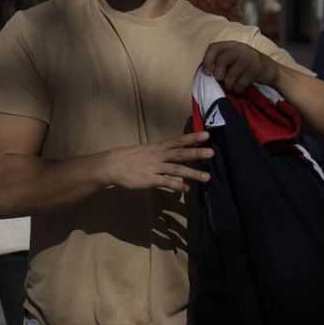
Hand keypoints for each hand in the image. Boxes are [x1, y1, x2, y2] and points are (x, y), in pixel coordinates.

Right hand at [98, 132, 213, 193]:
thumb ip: (160, 152)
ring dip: (192, 173)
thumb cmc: (129, 158)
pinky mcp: (149, 180)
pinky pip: (165, 182)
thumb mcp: (146, 150)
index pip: (177, 140)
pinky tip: (186, 189)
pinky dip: (176, 186)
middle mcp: (158, 155)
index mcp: (157, 147)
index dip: (192, 138)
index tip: (206, 135)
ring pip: (176, 169)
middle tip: (211, 153)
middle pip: (179, 153)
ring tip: (206, 177)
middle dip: (196, 153)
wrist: (111, 165)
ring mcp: (154, 168)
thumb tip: (174, 153)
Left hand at [202, 40, 280, 95]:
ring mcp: (250, 56)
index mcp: (232, 45)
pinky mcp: (257, 67)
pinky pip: (241, 82)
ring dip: (229, 85)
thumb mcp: (233, 61)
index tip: (207, 73)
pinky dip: (238, 89)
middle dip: (219, 76)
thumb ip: (220, 62)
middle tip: (223, 82)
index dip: (207, 60)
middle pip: (222, 61)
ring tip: (232, 88)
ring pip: (231, 74)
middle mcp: (241, 47)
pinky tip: (239, 90)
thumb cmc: (246, 68)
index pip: (214, 47)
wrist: (271, 71)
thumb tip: (204, 72)